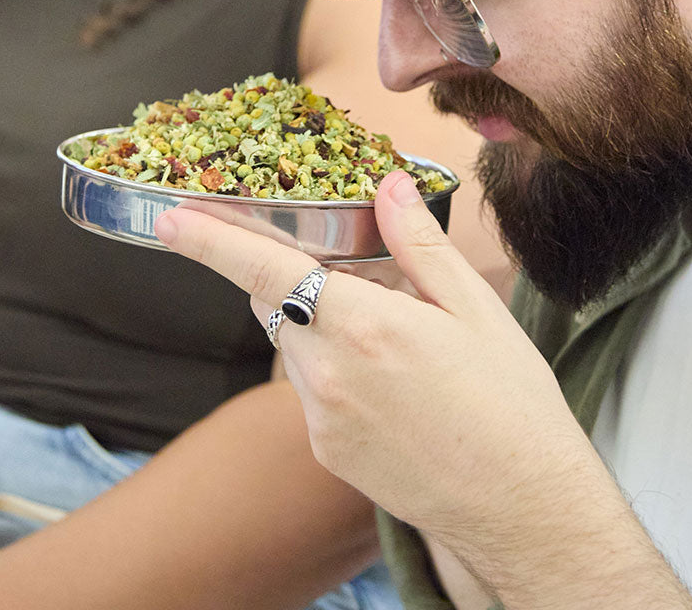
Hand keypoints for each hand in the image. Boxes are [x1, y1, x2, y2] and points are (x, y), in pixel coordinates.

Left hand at [154, 171, 589, 542]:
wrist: (520, 504)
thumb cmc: (509, 400)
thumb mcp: (476, 308)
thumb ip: (421, 245)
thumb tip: (389, 188)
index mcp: (365, 326)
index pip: (268, 270)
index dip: (213, 241)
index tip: (171, 221)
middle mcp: (328, 374)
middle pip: (274, 304)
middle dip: (286, 275)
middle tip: (340, 265)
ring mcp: (322, 420)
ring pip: (293, 346)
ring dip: (315, 322)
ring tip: (389, 330)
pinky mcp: (329, 452)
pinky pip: (311, 390)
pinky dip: (332, 366)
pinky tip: (390, 379)